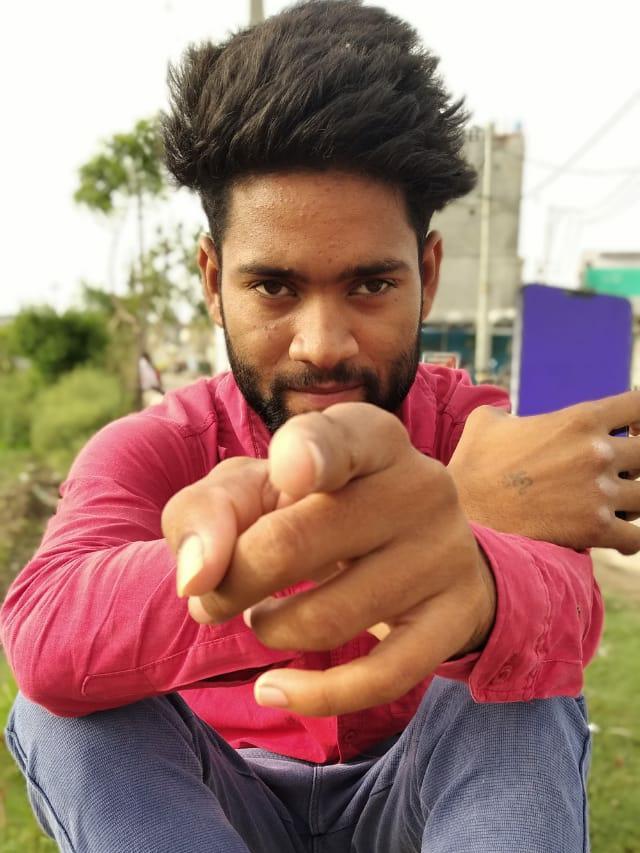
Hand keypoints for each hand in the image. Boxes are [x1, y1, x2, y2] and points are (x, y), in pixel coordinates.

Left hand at [162, 404, 494, 716]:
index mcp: (367, 438)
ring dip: (268, 630)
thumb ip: (207, 512)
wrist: (419, 550)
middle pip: (294, 544)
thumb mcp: (258, 490)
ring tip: (261, 618)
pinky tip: (272, 688)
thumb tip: (197, 579)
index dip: (307, 456)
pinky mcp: (454, 619)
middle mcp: (417, 485)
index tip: (287, 478)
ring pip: (327, 618)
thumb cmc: (317, 510)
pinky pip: (382, 677)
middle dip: (232, 583)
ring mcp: (443, 553)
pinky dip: (314, 696)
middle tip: (215, 598)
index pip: (334, 440)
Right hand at [448, 391, 639, 553]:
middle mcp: (598, 453)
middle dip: (637, 462)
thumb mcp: (488, 420)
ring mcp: (600, 492)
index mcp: (580, 420)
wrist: (464, 513)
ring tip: (616, 505)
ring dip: (634, 500)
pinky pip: (636, 537)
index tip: (632, 428)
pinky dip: (629, 538)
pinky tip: (615, 535)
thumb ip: (511, 408)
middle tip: (619, 472)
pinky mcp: (595, 529)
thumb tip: (511, 414)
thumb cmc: (473, 465)